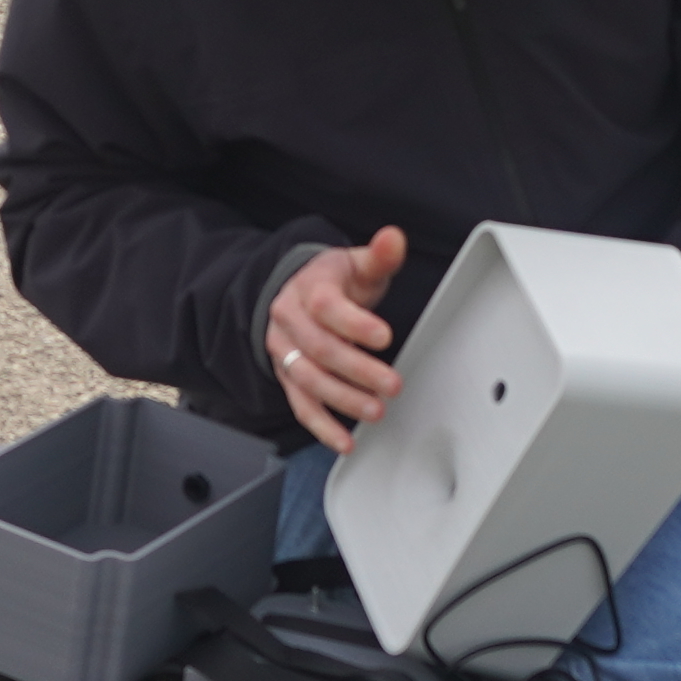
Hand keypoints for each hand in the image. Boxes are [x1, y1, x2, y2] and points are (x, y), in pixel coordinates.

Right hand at [267, 227, 408, 450]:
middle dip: (357, 370)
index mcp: (308, 289)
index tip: (384, 336)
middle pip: (319, 349)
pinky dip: (322, 426)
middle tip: (391, 384)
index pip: (326, 307)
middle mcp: (290, 321)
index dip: (354, 323)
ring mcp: (286, 351)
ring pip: (309, 380)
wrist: (296, 293)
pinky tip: (345, 441)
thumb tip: (394, 238)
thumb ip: (380, 255)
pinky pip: (300, 405)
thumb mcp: (356, 264)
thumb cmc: (334, 281)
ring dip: (343, 400)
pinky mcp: (288, 376)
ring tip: (375, 410)